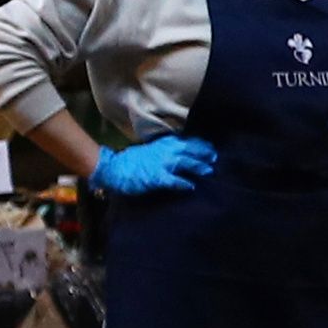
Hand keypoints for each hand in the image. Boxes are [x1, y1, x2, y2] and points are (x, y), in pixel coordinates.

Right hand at [90, 135, 217, 198]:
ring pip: (185, 162)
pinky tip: (191, 187)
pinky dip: (184, 183)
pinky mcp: (157, 177)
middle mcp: (165, 150)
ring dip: (198, 166)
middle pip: (190, 149)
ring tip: (209, 171)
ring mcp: (161, 163)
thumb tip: (181, 156)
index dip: (200, 144)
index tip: (210, 148)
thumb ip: (165, 151)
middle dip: (204, 153)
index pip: (187, 140)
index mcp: (163, 143)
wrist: (113, 169)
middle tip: (214, 158)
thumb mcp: (150, 150)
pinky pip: (175, 180)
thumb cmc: (131, 161)